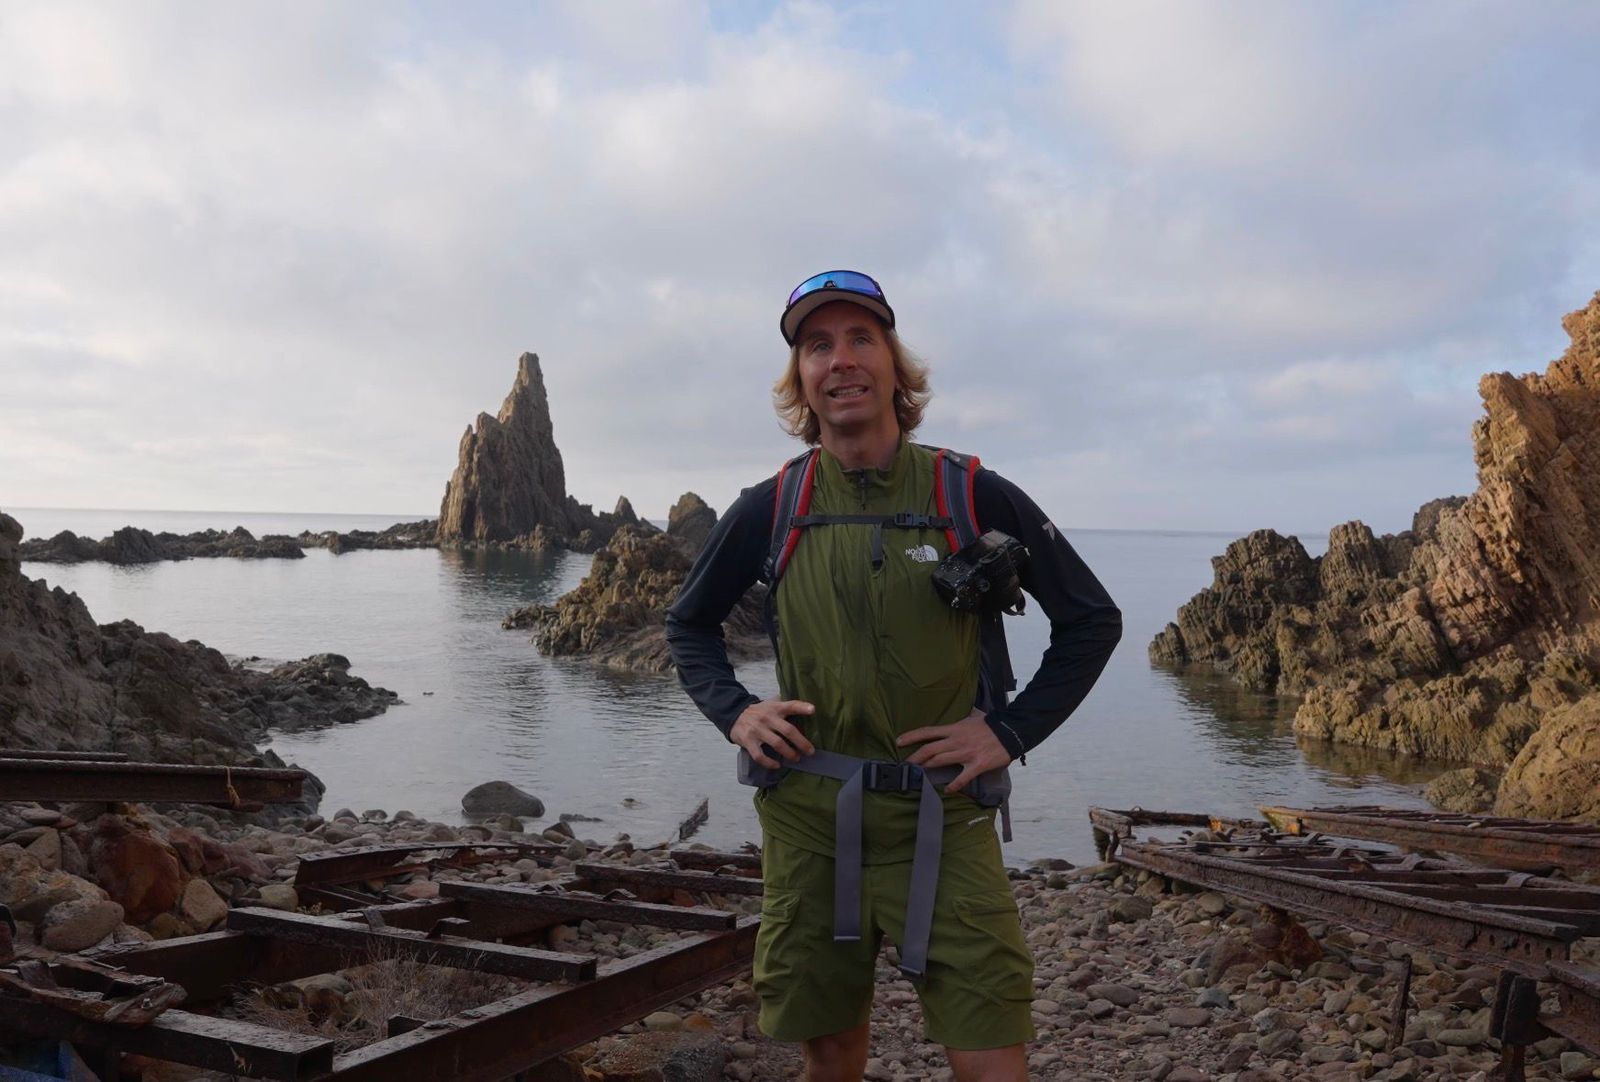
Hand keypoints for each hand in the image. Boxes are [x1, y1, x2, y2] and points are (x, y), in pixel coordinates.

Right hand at [731, 699, 816, 768]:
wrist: (734, 715)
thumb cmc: (759, 712)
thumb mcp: (771, 704)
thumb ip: (784, 707)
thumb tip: (808, 710)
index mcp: (775, 708)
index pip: (790, 705)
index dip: (802, 707)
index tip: (813, 710)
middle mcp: (767, 718)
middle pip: (788, 730)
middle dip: (801, 743)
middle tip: (810, 752)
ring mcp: (757, 730)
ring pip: (777, 744)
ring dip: (789, 753)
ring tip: (796, 758)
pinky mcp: (748, 741)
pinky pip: (760, 756)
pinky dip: (769, 763)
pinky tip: (777, 765)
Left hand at [896, 710, 1010, 794]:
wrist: (1011, 731)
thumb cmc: (991, 724)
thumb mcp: (973, 717)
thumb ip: (962, 720)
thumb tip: (958, 718)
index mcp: (954, 729)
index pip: (928, 731)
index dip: (911, 736)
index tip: (898, 741)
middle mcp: (956, 741)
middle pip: (930, 749)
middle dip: (915, 757)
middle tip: (905, 765)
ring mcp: (966, 753)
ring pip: (941, 762)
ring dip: (928, 768)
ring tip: (918, 775)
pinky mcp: (977, 765)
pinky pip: (963, 778)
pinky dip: (954, 785)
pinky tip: (947, 790)